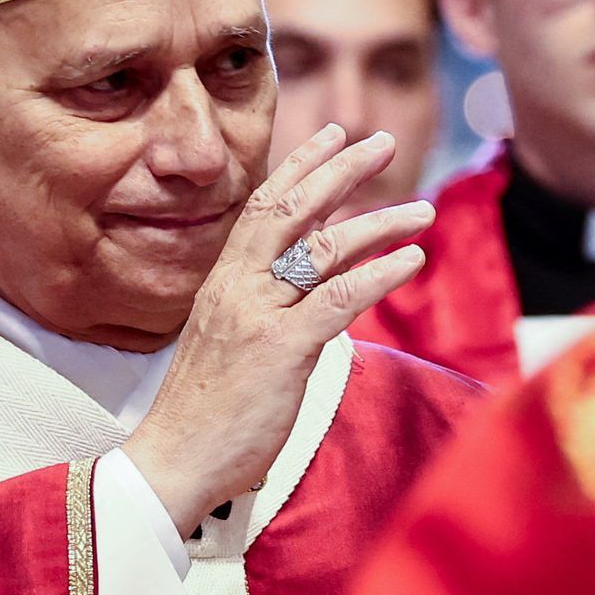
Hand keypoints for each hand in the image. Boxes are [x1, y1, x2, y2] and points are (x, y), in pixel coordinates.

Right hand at [120, 124, 431, 533]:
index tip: (333, 135)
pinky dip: (380, 274)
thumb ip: (263, 308)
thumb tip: (311, 292)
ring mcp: (259, 315)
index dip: (300, 166)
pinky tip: (411, 259)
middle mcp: (238, 286)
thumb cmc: (203, 412)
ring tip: (422, 210)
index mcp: (223, 281)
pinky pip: (339, 298)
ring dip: (380, 223)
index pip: (263, 206)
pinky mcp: (282, 349)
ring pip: (324, 249)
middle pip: (293, 209)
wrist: (172, 459)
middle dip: (342, 170)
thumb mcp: (227, 342)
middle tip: (384, 142)